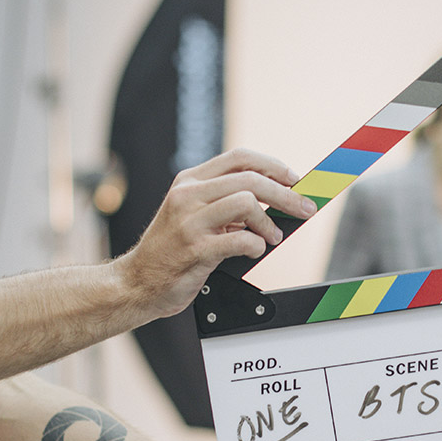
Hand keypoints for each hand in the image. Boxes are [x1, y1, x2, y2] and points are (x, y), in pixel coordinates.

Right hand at [116, 149, 317, 319]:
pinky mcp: (195, 249)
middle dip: (286, 194)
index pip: (240, 157)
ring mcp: (190, 221)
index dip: (274, 165)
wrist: (137, 282)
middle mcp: (188, 195)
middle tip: (304, 209)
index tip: (295, 179)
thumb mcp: (193, 215)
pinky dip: (256, 246)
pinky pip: (241, 240)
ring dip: (270, 222)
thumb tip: (274, 200)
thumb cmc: (172, 251)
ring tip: (272, 237)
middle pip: (251, 179)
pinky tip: (254, 251)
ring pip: (247, 203)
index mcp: (190, 181)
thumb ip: (225, 203)